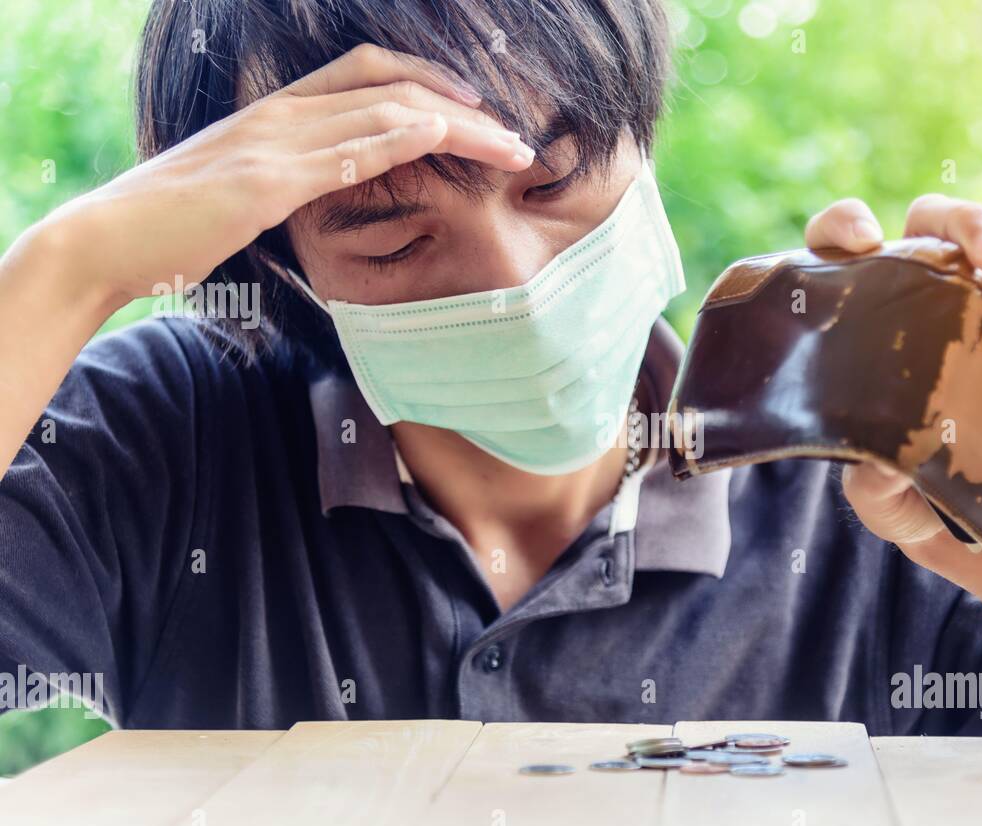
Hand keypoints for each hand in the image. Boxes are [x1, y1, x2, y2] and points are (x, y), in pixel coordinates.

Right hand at [38, 44, 533, 308]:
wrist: (107, 239)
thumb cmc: (171, 224)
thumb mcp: (240, 190)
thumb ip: (288, 179)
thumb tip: (328, 189)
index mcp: (276, 113)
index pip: (367, 72)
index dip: (429, 80)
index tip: (475, 105)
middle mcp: (281, 114)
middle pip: (391, 84)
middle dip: (463, 103)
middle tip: (516, 136)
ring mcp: (275, 142)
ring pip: (385, 112)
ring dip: (458, 127)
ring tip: (510, 150)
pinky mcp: (267, 181)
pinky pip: (350, 151)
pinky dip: (404, 140)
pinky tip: (444, 143)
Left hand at [803, 195, 981, 548]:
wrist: (953, 511)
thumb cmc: (892, 484)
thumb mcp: (872, 490)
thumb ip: (871, 478)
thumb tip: (884, 464)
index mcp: (857, 307)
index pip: (837, 235)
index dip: (845, 223)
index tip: (865, 242)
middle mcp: (915, 285)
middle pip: (938, 216)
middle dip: (970, 226)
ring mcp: (975, 298)